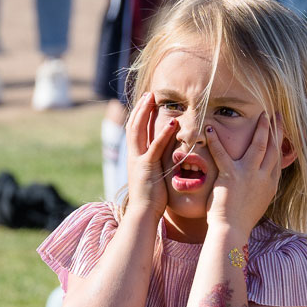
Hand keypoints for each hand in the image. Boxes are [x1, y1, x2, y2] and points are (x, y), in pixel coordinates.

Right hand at [126, 92, 174, 218]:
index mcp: (135, 156)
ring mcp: (138, 159)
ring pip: (139, 130)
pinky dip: (164, 133)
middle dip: (140, 107)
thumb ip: (155, 164)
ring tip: (153, 98)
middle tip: (148, 93)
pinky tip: (173, 122)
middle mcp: (133, 155)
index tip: (146, 101)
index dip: (139, 114)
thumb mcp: (152, 176)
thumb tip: (161, 157)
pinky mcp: (147, 167)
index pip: (135, 130)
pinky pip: (156, 146)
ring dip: (146, 112)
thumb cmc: (150, 198)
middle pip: (134, 124)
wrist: (142, 213)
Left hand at [205, 114, 282, 234]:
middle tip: (275, 114)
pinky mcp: (231, 176)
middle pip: (273, 148)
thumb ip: (261, 188)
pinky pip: (222, 154)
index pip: (277, 158)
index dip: (279, 142)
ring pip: (258, 145)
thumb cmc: (241, 220)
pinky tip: (210, 128)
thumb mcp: (259, 203)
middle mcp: (263, 178)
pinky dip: (215, 141)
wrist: (232, 231)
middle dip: (275, 129)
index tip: (279, 129)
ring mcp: (249, 176)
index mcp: (270, 184)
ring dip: (260, 128)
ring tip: (260, 114)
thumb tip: (261, 181)